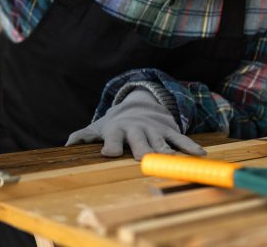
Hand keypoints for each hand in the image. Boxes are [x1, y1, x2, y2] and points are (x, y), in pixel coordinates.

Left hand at [66, 89, 205, 159]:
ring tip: (174, 160)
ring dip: (167, 151)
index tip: (108, 153)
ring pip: (161, 142)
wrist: (139, 104)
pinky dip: (190, 147)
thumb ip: (83, 136)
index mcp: (118, 131)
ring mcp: (154, 130)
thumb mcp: (98, 127)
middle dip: (141, 149)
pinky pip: (181, 139)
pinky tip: (200, 155)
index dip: (111, 146)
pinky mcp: (169, 131)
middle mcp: (137, 130)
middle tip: (143, 159)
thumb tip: (66, 144)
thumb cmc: (116, 123)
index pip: (113, 139)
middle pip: (139, 140)